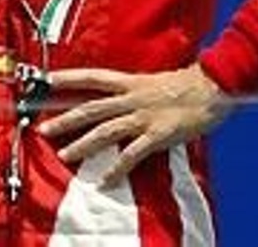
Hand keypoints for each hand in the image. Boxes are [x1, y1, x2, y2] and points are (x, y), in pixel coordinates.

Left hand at [36, 63, 231, 185]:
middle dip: (66, 120)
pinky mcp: (158, 135)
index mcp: (130, 82)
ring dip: (83, 145)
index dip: (68, 77)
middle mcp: (132, 97)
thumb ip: (135, 90)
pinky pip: (132, 155)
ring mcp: (143, 117)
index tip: (46, 80)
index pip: (92, 77)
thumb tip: (119, 97)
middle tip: (43, 130)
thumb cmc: (187, 84)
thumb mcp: (154, 81)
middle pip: (91, 108)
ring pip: (105, 131)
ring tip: (65, 156)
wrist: (214, 87)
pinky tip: (105, 180)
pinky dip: (117, 169)